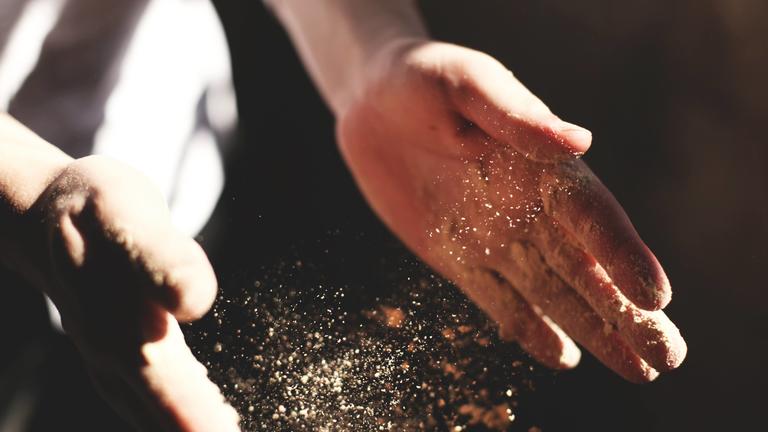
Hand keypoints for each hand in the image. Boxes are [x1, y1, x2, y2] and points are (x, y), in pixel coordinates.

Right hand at [31, 156, 239, 429]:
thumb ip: (160, 259)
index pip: (178, 402)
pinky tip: (208, 422)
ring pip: (157, 420)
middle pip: (169, 423)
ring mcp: (113, 365)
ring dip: (189, 430)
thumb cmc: (93, 208)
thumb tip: (194, 302)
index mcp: (124, 334)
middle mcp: (116, 362)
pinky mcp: (120, 359)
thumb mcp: (124, 215)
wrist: (46, 212)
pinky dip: (179, 421)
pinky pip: (153, 405)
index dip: (203, 427)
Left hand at [337, 40, 685, 381]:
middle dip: (629, 313)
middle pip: (587, 268)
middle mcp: (530, 210)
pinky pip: (498, 300)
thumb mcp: (469, 86)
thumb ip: (517, 116)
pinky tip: (561, 357)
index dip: (625, 256)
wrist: (374, 104)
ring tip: (638, 370)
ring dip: (595, 332)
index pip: (594, 217)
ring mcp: (496, 237)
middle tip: (670, 356)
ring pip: (553, 294)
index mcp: (544, 167)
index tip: (656, 297)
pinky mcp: (458, 257)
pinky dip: (529, 330)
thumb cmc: (425, 79)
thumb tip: (579, 144)